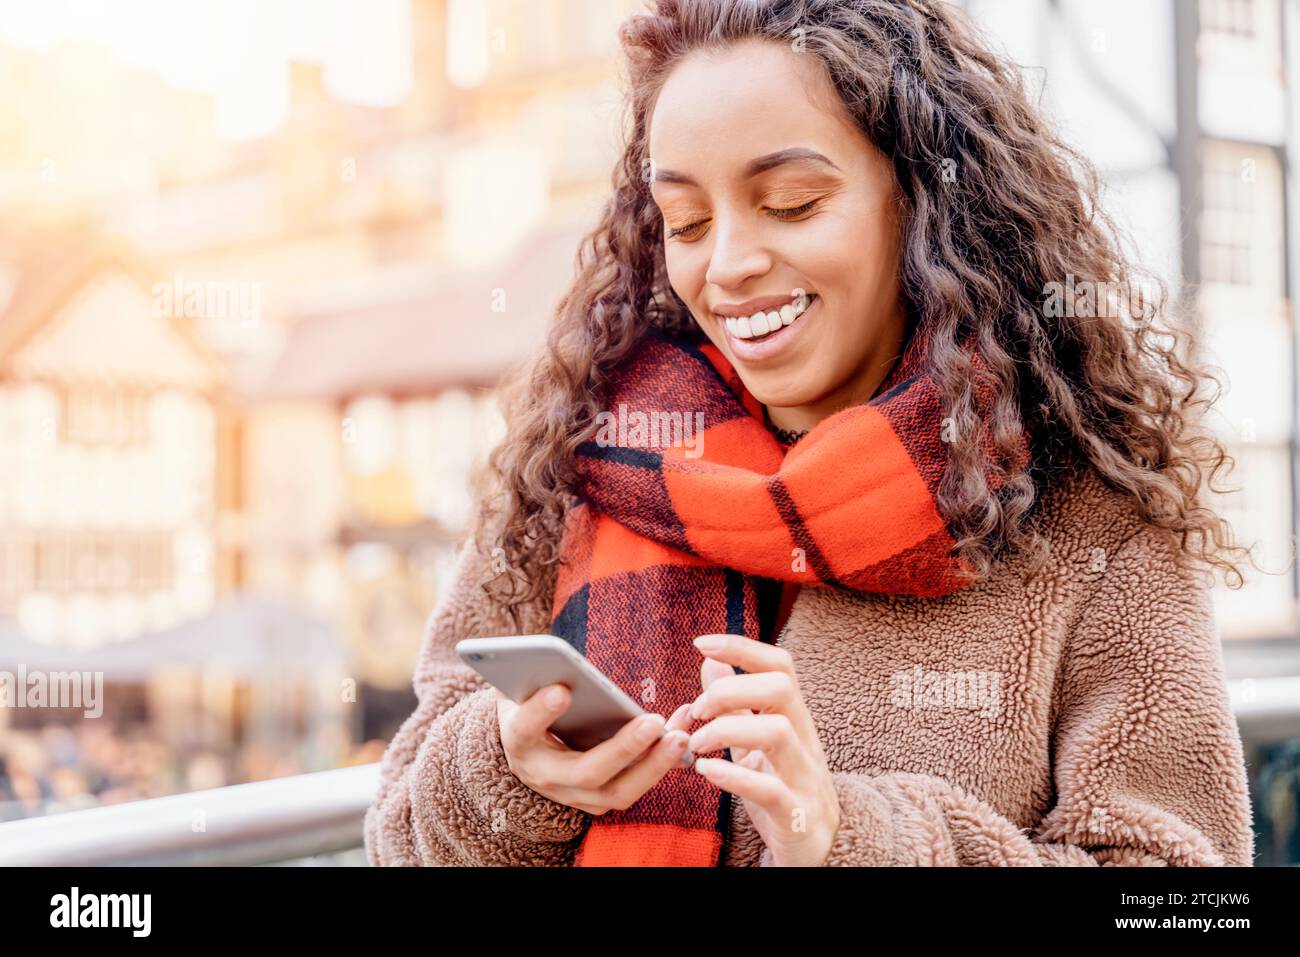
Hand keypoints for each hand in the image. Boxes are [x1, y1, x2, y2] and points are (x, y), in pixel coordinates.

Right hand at [496, 684, 693, 815]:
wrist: (532, 752)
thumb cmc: (534, 708)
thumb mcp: (527, 690)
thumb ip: (540, 676)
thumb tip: (559, 658)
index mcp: (519, 743)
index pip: (525, 730)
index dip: (541, 712)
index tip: (561, 689)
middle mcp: (545, 777)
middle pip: (585, 773)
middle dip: (622, 749)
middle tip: (653, 722)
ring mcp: (574, 796)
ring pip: (618, 792)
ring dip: (654, 765)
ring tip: (680, 736)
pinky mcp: (600, 801)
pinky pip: (635, 787)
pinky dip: (661, 763)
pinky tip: (682, 734)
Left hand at [686, 634, 840, 865]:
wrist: (820, 850)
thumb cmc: (783, 789)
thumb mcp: (755, 743)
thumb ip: (735, 705)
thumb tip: (711, 661)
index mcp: (795, 719)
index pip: (780, 665)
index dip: (742, 647)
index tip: (701, 643)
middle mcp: (806, 741)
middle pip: (781, 689)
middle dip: (731, 689)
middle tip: (697, 710)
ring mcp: (805, 777)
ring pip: (778, 733)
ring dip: (727, 730)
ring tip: (698, 743)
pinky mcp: (798, 816)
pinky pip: (770, 790)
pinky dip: (734, 778)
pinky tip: (706, 773)